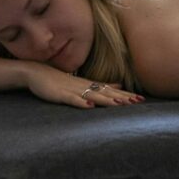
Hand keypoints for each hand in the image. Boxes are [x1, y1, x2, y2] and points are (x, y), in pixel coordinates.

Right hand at [24, 64, 143, 108]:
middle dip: (121, 98)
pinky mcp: (60, 95)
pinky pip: (72, 99)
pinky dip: (81, 102)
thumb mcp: (82, 83)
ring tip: (119, 104)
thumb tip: (118, 85)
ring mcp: (72, 90)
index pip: (111, 91)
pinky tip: (89, 106)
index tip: (141, 99)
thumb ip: (100, 85)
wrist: (37, 72)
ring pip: (92, 95)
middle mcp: (84, 87)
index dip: (125, 95)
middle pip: (106, 93)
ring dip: (106, 100)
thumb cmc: (60, 80)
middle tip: (138, 101)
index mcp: (90, 86)